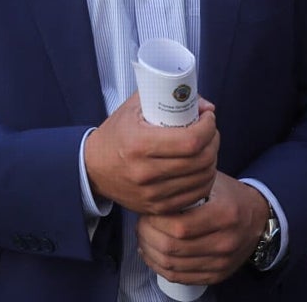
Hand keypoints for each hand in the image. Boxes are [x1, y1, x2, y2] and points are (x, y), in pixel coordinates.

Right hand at [84, 93, 217, 215]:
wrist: (93, 169)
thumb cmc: (115, 134)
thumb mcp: (133, 108)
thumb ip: (166, 98)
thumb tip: (205, 105)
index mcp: (139, 144)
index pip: (190, 140)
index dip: (208, 128)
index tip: (208, 117)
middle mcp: (145, 172)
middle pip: (200, 161)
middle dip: (213, 141)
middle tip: (211, 131)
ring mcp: (152, 193)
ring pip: (202, 179)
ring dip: (212, 161)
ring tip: (207, 148)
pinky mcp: (157, 207)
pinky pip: (195, 196)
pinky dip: (205, 181)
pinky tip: (201, 169)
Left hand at [136, 172, 268, 285]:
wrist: (258, 219)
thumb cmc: (228, 196)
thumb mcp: (211, 181)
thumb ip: (184, 186)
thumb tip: (149, 192)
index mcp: (225, 214)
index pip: (179, 226)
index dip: (154, 221)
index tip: (146, 210)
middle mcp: (226, 242)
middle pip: (172, 248)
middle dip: (147, 236)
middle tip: (140, 223)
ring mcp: (222, 262)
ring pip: (172, 265)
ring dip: (149, 252)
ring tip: (143, 237)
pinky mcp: (217, 275)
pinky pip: (180, 277)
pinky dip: (159, 267)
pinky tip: (151, 254)